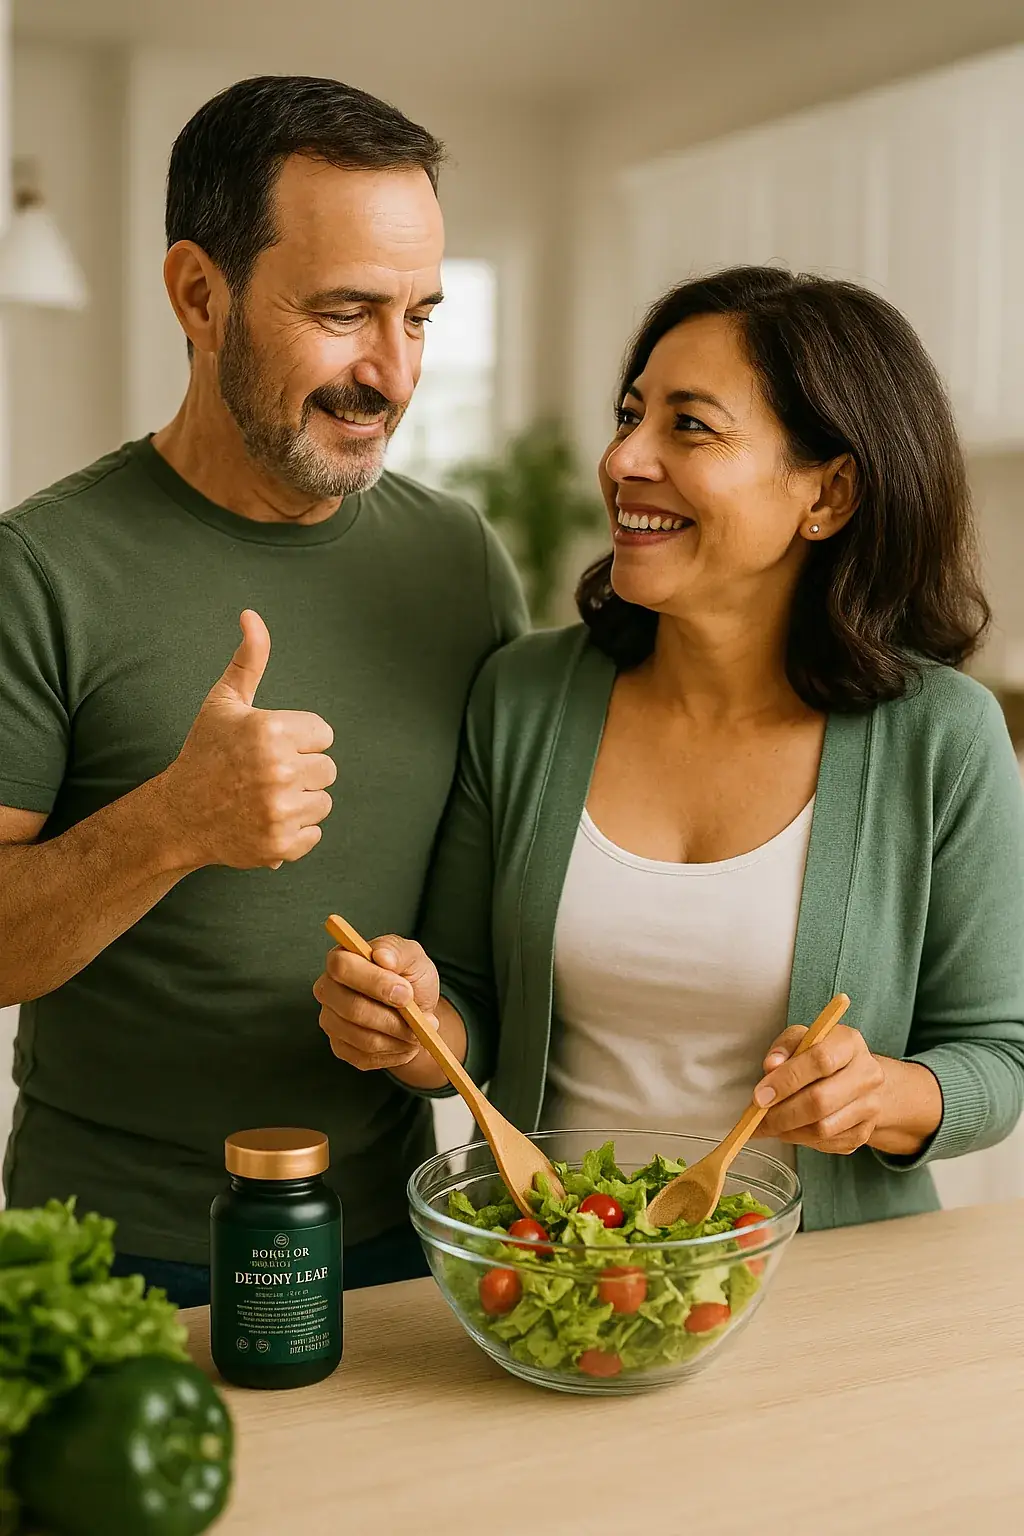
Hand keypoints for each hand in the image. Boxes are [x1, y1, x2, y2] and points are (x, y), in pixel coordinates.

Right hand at [162, 610, 335, 869]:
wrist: (177, 815)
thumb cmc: (204, 753)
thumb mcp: (224, 702)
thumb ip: (248, 660)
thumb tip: (251, 614)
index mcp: (271, 730)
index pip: (323, 734)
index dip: (299, 739)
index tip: (269, 747)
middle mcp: (279, 770)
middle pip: (327, 769)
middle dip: (301, 770)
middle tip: (265, 774)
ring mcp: (280, 810)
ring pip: (323, 802)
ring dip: (299, 801)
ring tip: (263, 797)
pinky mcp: (280, 845)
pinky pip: (314, 834)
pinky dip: (293, 833)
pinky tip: (263, 821)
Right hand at [313, 935, 439, 1072]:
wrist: (417, 1010)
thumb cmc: (409, 977)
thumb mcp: (412, 956)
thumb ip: (397, 951)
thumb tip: (382, 956)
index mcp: (341, 959)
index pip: (342, 968)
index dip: (375, 982)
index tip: (405, 993)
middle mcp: (328, 990)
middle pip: (352, 1009)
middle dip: (392, 1018)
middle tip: (421, 1019)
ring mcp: (331, 1021)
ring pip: (363, 1038)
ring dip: (399, 1037)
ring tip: (419, 1031)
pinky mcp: (340, 1048)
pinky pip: (366, 1057)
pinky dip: (394, 1052)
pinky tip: (405, 1041)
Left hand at [752, 1022, 886, 1153]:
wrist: (858, 1079)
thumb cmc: (822, 1056)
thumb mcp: (802, 1039)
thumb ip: (784, 1048)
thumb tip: (771, 1066)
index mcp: (850, 1043)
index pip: (820, 1060)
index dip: (786, 1080)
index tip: (760, 1095)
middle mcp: (867, 1074)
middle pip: (821, 1101)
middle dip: (781, 1114)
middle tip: (757, 1119)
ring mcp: (870, 1106)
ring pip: (822, 1129)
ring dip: (788, 1131)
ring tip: (770, 1125)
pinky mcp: (864, 1132)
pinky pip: (826, 1144)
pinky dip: (801, 1140)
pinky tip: (790, 1130)